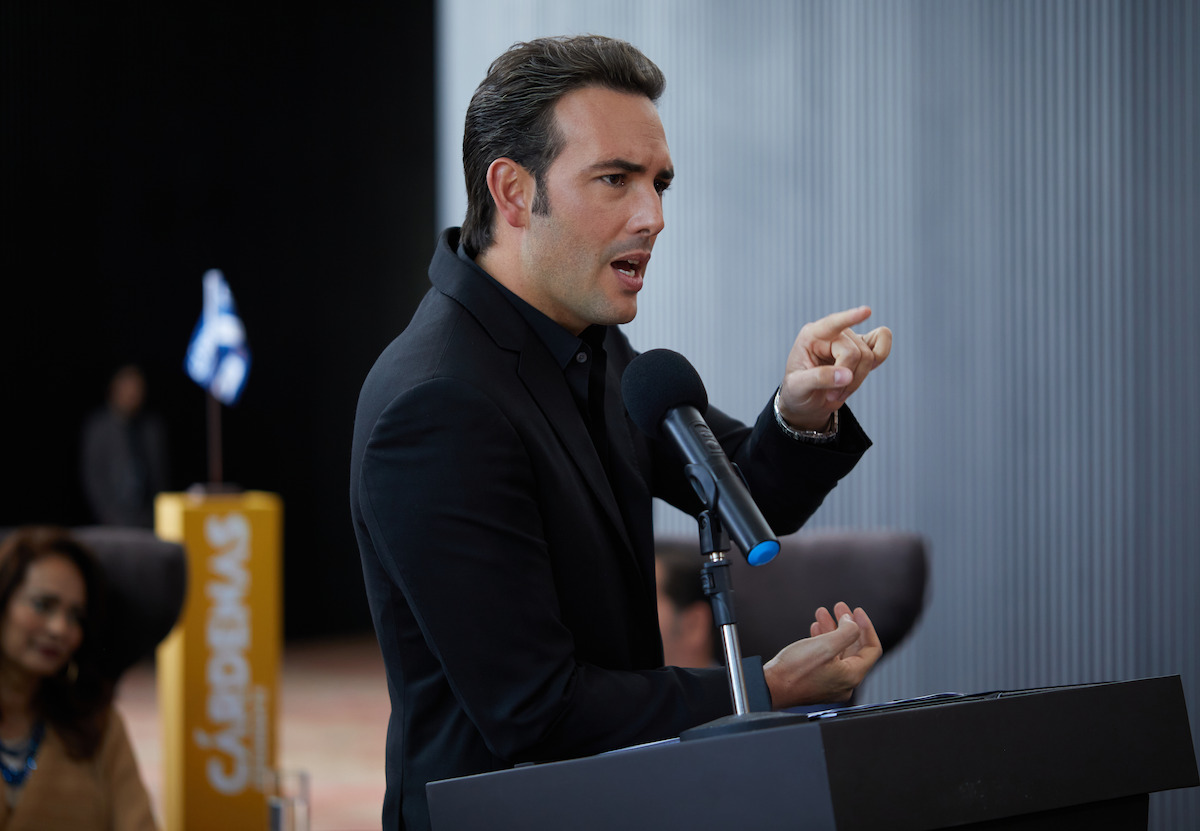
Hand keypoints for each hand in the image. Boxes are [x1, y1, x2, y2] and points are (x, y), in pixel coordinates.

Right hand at [761, 602, 881, 708]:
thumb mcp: (825, 645)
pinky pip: (827, 658)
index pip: (872, 649)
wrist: (770, 687)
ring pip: (839, 651)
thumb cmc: (795, 670)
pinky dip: (824, 641)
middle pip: (854, 648)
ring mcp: (830, 683)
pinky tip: (816, 629)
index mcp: (852, 676)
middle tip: (839, 608)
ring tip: (823, 613)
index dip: (866, 627)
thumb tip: (852, 623)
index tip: (857, 611)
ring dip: (832, 629)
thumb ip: (847, 631)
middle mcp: (844, 682)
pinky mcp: (817, 681)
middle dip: (846, 625)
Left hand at [777, 306, 891, 430]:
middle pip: (855, 352)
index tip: (867, 311)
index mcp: (811, 336)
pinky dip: (881, 357)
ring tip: (838, 392)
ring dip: (857, 381)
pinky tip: (863, 372)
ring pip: (870, 356)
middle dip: (847, 379)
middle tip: (831, 395)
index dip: (850, 318)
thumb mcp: (798, 386)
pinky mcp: (863, 351)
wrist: (805, 401)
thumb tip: (847, 375)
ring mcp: (849, 341)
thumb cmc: (797, 390)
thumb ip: (819, 379)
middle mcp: (832, 334)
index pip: (832, 324)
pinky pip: (881, 347)